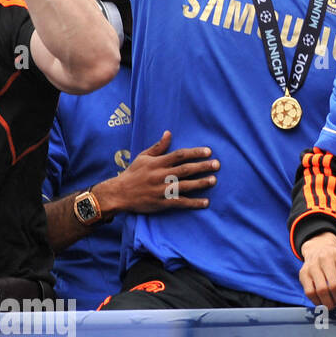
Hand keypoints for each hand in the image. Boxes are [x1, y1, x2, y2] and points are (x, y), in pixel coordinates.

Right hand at [97, 130, 217, 213]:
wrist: (118, 194)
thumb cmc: (133, 173)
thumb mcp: (143, 157)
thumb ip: (158, 147)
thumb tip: (168, 133)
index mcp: (157, 163)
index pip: (179, 155)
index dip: (195, 153)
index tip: (208, 151)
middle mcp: (161, 175)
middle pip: (185, 169)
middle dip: (202, 166)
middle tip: (217, 164)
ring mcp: (162, 190)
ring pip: (185, 186)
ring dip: (200, 183)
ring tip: (214, 180)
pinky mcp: (162, 203)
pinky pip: (180, 202)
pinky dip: (194, 203)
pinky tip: (206, 202)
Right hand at [299, 232, 335, 309]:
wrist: (320, 248)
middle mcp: (325, 259)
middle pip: (334, 286)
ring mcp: (312, 266)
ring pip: (321, 291)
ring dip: (329, 302)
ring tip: (334, 304)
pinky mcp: (303, 273)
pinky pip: (309, 292)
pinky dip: (317, 302)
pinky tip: (323, 302)